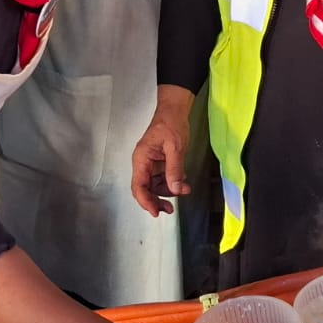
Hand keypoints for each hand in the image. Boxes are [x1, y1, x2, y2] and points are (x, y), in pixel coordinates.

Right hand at [131, 86, 194, 215]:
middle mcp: (143, 163)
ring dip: (167, 193)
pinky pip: (163, 179)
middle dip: (156, 200)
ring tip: (183, 191)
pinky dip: (172, 184)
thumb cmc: (171, 123)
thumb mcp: (175, 147)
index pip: (138, 185)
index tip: (156, 211)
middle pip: (145, 189)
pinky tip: (182, 183)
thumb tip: (175, 188)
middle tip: (170, 209)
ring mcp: (151, 165)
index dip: (145, 201)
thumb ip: (174, 169)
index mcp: (141, 158)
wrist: (174, 111)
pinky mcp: (159, 164)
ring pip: (155, 187)